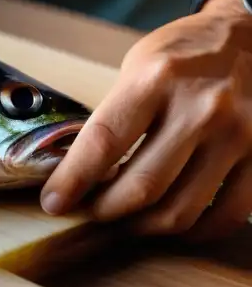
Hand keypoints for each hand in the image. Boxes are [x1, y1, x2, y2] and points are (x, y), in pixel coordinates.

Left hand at [40, 0, 251, 240]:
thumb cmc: (184, 55)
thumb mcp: (138, 67)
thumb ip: (115, 116)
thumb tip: (79, 173)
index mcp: (156, 79)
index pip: (104, 141)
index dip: (72, 180)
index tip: (53, 203)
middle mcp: (200, 108)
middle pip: (141, 186)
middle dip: (105, 211)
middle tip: (89, 214)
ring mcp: (238, 135)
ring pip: (180, 210)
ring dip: (143, 226)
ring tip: (125, 220)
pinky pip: (225, 215)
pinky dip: (193, 230)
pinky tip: (173, 221)